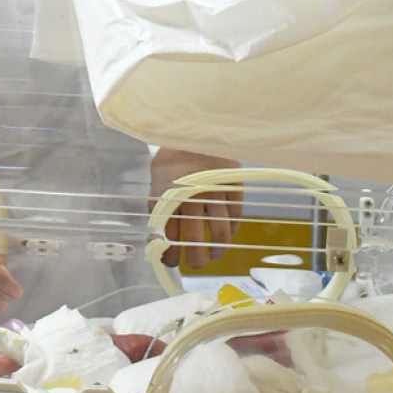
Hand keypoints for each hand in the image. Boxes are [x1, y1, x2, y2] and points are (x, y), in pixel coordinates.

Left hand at [150, 148, 242, 267]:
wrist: (194, 128)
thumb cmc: (172, 156)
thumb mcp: (157, 179)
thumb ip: (158, 206)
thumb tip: (156, 239)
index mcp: (169, 196)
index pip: (170, 235)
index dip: (170, 254)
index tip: (171, 263)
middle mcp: (192, 196)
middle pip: (195, 238)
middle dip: (195, 259)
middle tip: (196, 264)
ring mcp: (215, 191)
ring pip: (219, 231)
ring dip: (216, 249)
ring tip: (214, 255)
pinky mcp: (233, 185)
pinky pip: (235, 215)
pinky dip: (232, 230)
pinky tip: (227, 236)